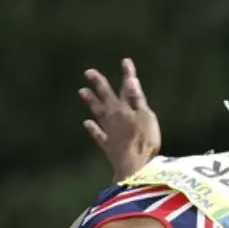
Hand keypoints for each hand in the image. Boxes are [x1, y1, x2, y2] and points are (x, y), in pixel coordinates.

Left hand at [79, 58, 161, 180]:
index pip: (127, 88)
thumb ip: (137, 99)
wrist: (135, 166)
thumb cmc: (145, 141)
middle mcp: (115, 117)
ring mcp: (110, 131)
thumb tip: (130, 81)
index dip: (127, 74)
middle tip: (88, 72)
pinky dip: (93, 129)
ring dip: (91, 102)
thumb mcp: (146, 117)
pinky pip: (98, 135)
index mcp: (125, 109)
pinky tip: (86, 123)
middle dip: (99, 84)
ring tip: (82, 91)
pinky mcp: (108, 146)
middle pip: (106, 97)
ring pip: (98, 113)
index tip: (125, 61)